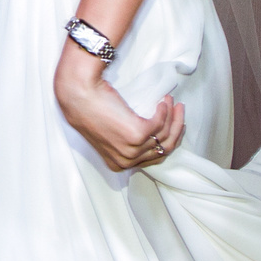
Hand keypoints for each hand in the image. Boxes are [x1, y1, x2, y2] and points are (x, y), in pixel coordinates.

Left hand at [55, 44, 186, 173]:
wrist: (80, 95)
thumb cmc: (91, 108)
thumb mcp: (109, 133)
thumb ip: (126, 141)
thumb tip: (153, 134)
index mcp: (119, 164)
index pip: (154, 158)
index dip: (167, 141)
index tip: (174, 125)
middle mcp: (126, 161)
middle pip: (164, 149)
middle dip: (176, 129)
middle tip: (180, 111)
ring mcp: (132, 150)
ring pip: (165, 136)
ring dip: (172, 116)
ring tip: (171, 101)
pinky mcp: (137, 134)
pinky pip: (159, 123)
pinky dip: (164, 111)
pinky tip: (162, 101)